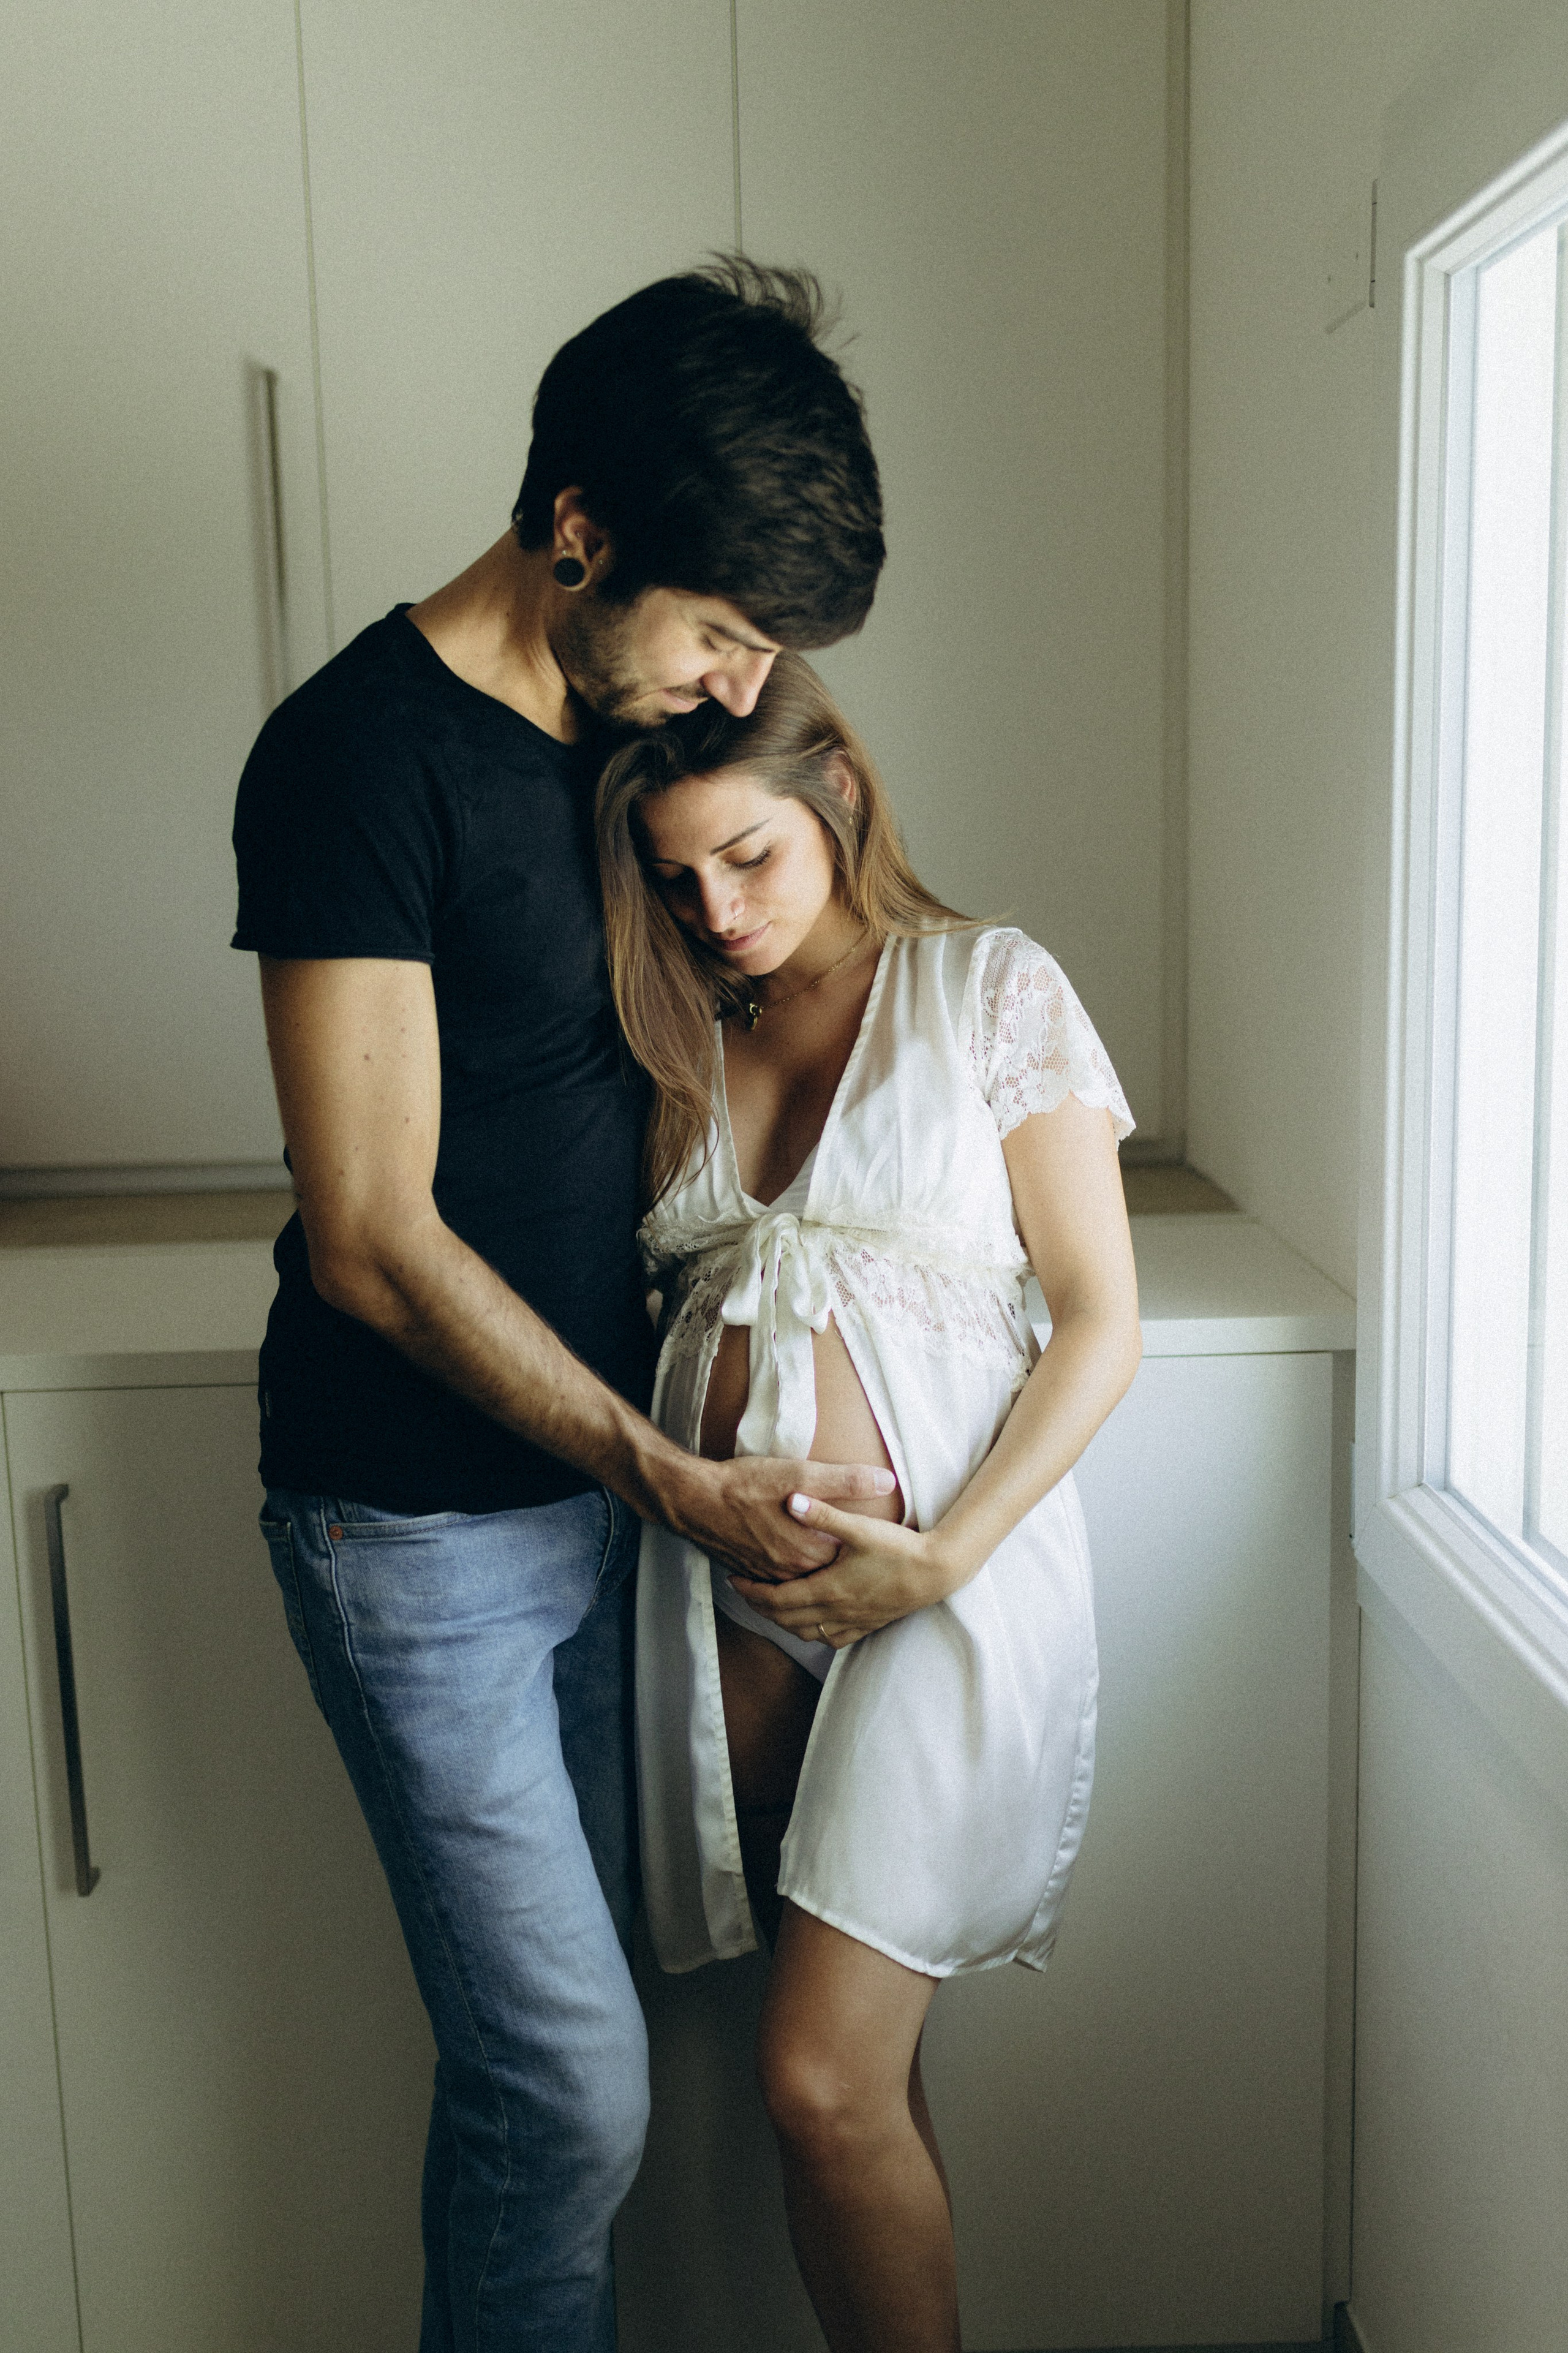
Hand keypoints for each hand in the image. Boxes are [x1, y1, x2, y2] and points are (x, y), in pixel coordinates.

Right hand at [663, 1456, 897, 1584]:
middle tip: (863, 1561)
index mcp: (810, 1551)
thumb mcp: (802, 1474)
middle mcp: (792, 1571)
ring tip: (834, 1566)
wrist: (695, 1499)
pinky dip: (792, 1575)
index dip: (865, 1553)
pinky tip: (796, 1561)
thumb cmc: (748, 1484)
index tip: (880, 1545)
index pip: (850, 1561)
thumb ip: (846, 1481)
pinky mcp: (751, 1571)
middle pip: (828, 1575)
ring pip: (803, 1581)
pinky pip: (779, 1581)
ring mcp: (770, 1575)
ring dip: (817, 1574)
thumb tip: (886, 1481)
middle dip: (843, 1568)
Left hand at [725, 1495, 967, 1645]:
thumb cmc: (899, 1549)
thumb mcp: (860, 1528)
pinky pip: (830, 1639)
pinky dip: (811, 1633)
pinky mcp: (867, 1625)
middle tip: (743, 1591)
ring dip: (782, 1621)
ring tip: (769, 1604)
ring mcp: (851, 1622)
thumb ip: (824, 1515)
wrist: (936, 1573)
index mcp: (828, 1589)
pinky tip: (809, 1623)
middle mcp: (835, 1612)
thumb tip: (791, 1500)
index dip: (751, 1592)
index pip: (776, 1599)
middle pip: (785, 1619)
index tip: (733, 1580)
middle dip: (760, 1607)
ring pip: (805, 1633)